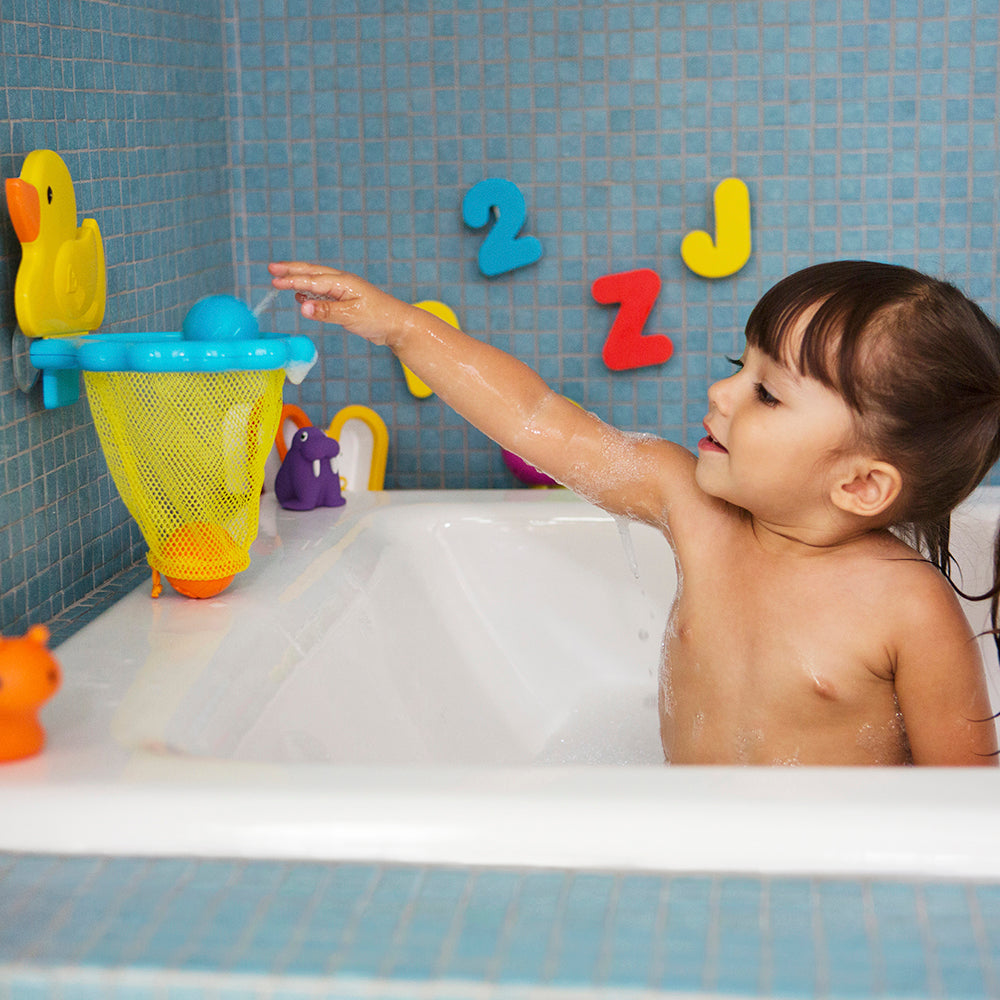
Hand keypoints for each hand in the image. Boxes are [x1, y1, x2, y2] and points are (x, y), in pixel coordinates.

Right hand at [268, 261, 410, 347]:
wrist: (398, 325)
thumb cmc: (379, 318)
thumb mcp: (351, 316)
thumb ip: (326, 312)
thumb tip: (302, 306)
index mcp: (343, 282)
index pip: (312, 280)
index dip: (292, 280)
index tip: (273, 280)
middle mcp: (342, 283)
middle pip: (312, 273)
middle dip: (291, 271)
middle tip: (271, 268)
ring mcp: (344, 291)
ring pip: (317, 281)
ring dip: (299, 280)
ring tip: (280, 279)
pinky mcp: (346, 301)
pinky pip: (323, 293)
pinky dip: (310, 293)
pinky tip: (301, 297)